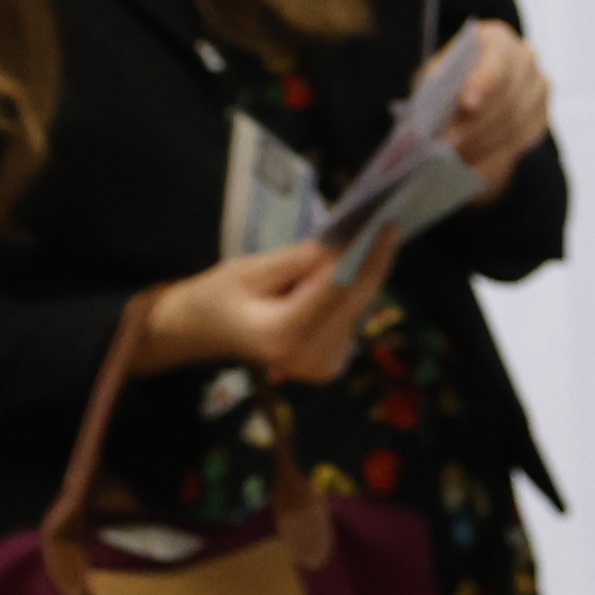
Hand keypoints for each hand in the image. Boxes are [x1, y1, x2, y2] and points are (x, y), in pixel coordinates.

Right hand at [142, 238, 373, 385]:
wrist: (206, 331)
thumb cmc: (220, 296)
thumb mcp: (250, 269)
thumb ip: (298, 261)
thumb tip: (341, 245)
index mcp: (283, 335)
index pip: (336, 292)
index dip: (364, 258)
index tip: (385, 226)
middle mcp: (309, 359)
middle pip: (354, 303)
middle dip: (372, 263)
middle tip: (388, 226)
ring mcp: (323, 368)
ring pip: (359, 312)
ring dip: (367, 276)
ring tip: (378, 239)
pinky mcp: (331, 366)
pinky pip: (352, 321)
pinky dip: (357, 293)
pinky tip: (361, 266)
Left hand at [446, 18, 553, 199]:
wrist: (476, 85)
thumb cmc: (451, 76)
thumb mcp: (437, 74)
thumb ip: (437, 88)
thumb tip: (428, 120)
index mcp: (496, 39)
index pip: (496, 60)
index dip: (483, 82)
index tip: (466, 104)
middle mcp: (525, 59)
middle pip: (506, 98)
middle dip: (475, 125)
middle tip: (447, 145)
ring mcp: (538, 88)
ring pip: (514, 124)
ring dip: (482, 144)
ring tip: (454, 158)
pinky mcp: (542, 115)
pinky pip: (521, 142)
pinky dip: (495, 156)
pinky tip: (472, 165)